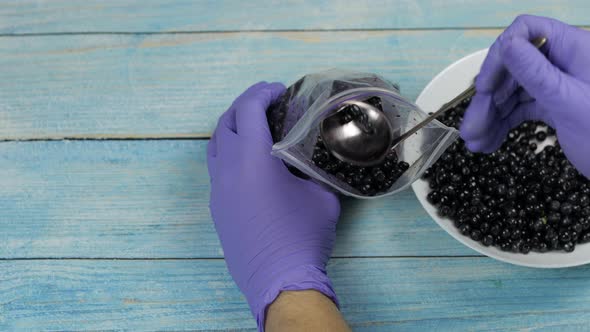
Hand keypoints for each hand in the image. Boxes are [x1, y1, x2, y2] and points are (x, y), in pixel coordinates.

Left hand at [207, 82, 340, 329]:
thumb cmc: (303, 236)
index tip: (277, 89)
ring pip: (216, 145)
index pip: (249, 110)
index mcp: (253, 159)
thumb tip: (313, 158)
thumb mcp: (321, 195)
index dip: (262, 93)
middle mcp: (228, 169)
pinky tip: (248, 159)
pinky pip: (216, 167)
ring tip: (254, 125)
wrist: (279, 279)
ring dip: (233, 127)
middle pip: (227, 122)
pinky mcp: (217, 207)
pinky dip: (229, 151)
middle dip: (245, 105)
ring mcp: (218, 189)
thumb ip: (314, 169)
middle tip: (266, 101)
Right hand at [460, 15, 589, 177]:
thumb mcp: (571, 103)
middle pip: (511, 69)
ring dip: (489, 117)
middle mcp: (562, 63)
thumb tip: (506, 44)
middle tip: (470, 129)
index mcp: (574, 49)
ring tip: (474, 143)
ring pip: (510, 93)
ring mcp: (556, 85)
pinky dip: (501, 125)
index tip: (484, 86)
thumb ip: (537, 74)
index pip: (527, 32)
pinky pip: (518, 109)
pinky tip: (488, 142)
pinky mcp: (553, 105)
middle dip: (487, 100)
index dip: (500, 55)